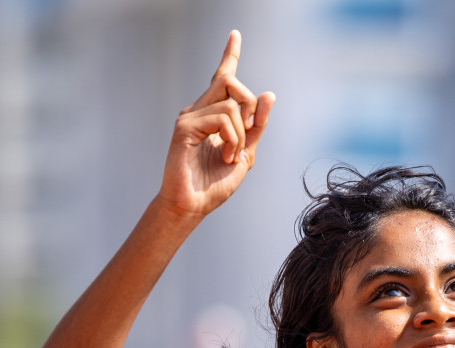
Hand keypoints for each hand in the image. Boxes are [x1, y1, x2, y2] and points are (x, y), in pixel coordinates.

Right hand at [156, 30, 275, 220]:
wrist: (193, 205)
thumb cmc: (215, 183)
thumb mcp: (246, 153)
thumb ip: (257, 126)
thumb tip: (269, 95)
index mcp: (213, 114)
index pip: (222, 77)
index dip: (230, 55)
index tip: (235, 34)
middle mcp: (199, 110)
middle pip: (231, 81)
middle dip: (250, 105)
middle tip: (249, 132)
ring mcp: (190, 116)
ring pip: (231, 104)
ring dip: (242, 135)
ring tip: (232, 156)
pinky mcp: (184, 127)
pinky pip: (222, 119)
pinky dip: (233, 140)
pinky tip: (226, 156)